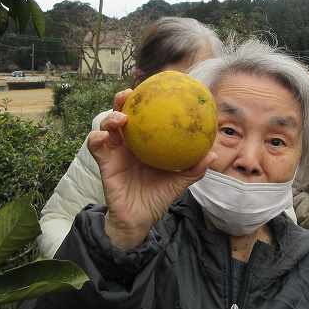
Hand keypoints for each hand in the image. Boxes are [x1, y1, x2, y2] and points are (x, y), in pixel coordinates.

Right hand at [87, 89, 215, 249]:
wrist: (138, 219)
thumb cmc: (158, 197)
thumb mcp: (178, 182)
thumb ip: (194, 169)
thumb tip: (213, 154)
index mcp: (145, 143)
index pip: (144, 116)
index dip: (146, 101)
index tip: (154, 88)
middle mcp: (128, 143)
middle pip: (122, 113)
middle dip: (123, 99)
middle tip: (130, 93)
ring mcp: (114, 151)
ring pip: (106, 125)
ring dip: (110, 117)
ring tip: (121, 118)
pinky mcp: (103, 162)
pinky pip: (95, 145)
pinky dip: (97, 137)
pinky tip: (105, 137)